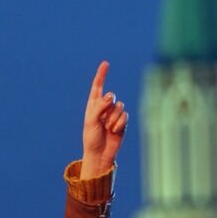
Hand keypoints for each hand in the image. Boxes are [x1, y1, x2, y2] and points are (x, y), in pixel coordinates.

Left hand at [80, 61, 128, 179]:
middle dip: (109, 105)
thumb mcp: (91, 121)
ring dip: (114, 118)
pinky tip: (115, 131)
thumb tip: (111, 96)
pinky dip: (120, 123)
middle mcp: (104, 108)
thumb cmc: (91, 138)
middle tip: (104, 118)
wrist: (100, 154)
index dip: (101, 75)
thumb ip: (99, 106)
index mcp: (93, 105)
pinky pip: (125, 115)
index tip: (106, 64)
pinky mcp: (122, 122)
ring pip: (120, 106)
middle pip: (111, 96)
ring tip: (108, 128)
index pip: (97, 86)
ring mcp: (114, 115)